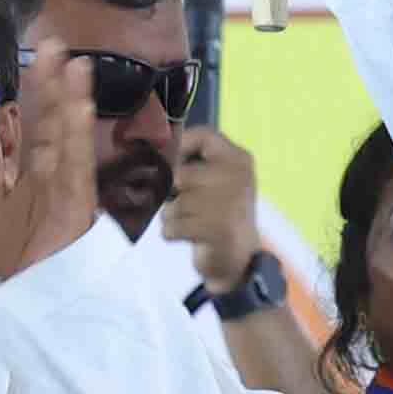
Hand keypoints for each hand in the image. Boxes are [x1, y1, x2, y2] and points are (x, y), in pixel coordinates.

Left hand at [0, 46, 99, 279]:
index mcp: (39, 180)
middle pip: (55, 126)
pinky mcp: (74, 210)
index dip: (39, 95)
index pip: (39, 129)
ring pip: (69, 140)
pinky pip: (76, 167)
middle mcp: (56, 180)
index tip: (38, 61)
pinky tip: (79, 107)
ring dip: (72, 100)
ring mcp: (68, 193)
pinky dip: (78, 135)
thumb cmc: (20, 265)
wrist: (39, 309)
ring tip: (75, 64)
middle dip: (56, 86)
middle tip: (55, 45)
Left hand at [162, 126, 264, 287]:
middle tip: (184, 204)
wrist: (239, 257)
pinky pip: (172, 227)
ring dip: (172, 217)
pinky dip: (172, 234)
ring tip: (188, 222)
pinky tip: (188, 236)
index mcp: (239, 159)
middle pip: (180, 175)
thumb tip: (154, 153)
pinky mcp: (218, 231)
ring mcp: (231, 204)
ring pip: (174, 205)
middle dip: (172, 195)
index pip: (204, 136)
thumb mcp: (216, 180)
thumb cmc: (218, 213)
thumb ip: (193, 162)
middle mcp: (238, 177)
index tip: (174, 165)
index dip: (180, 147)